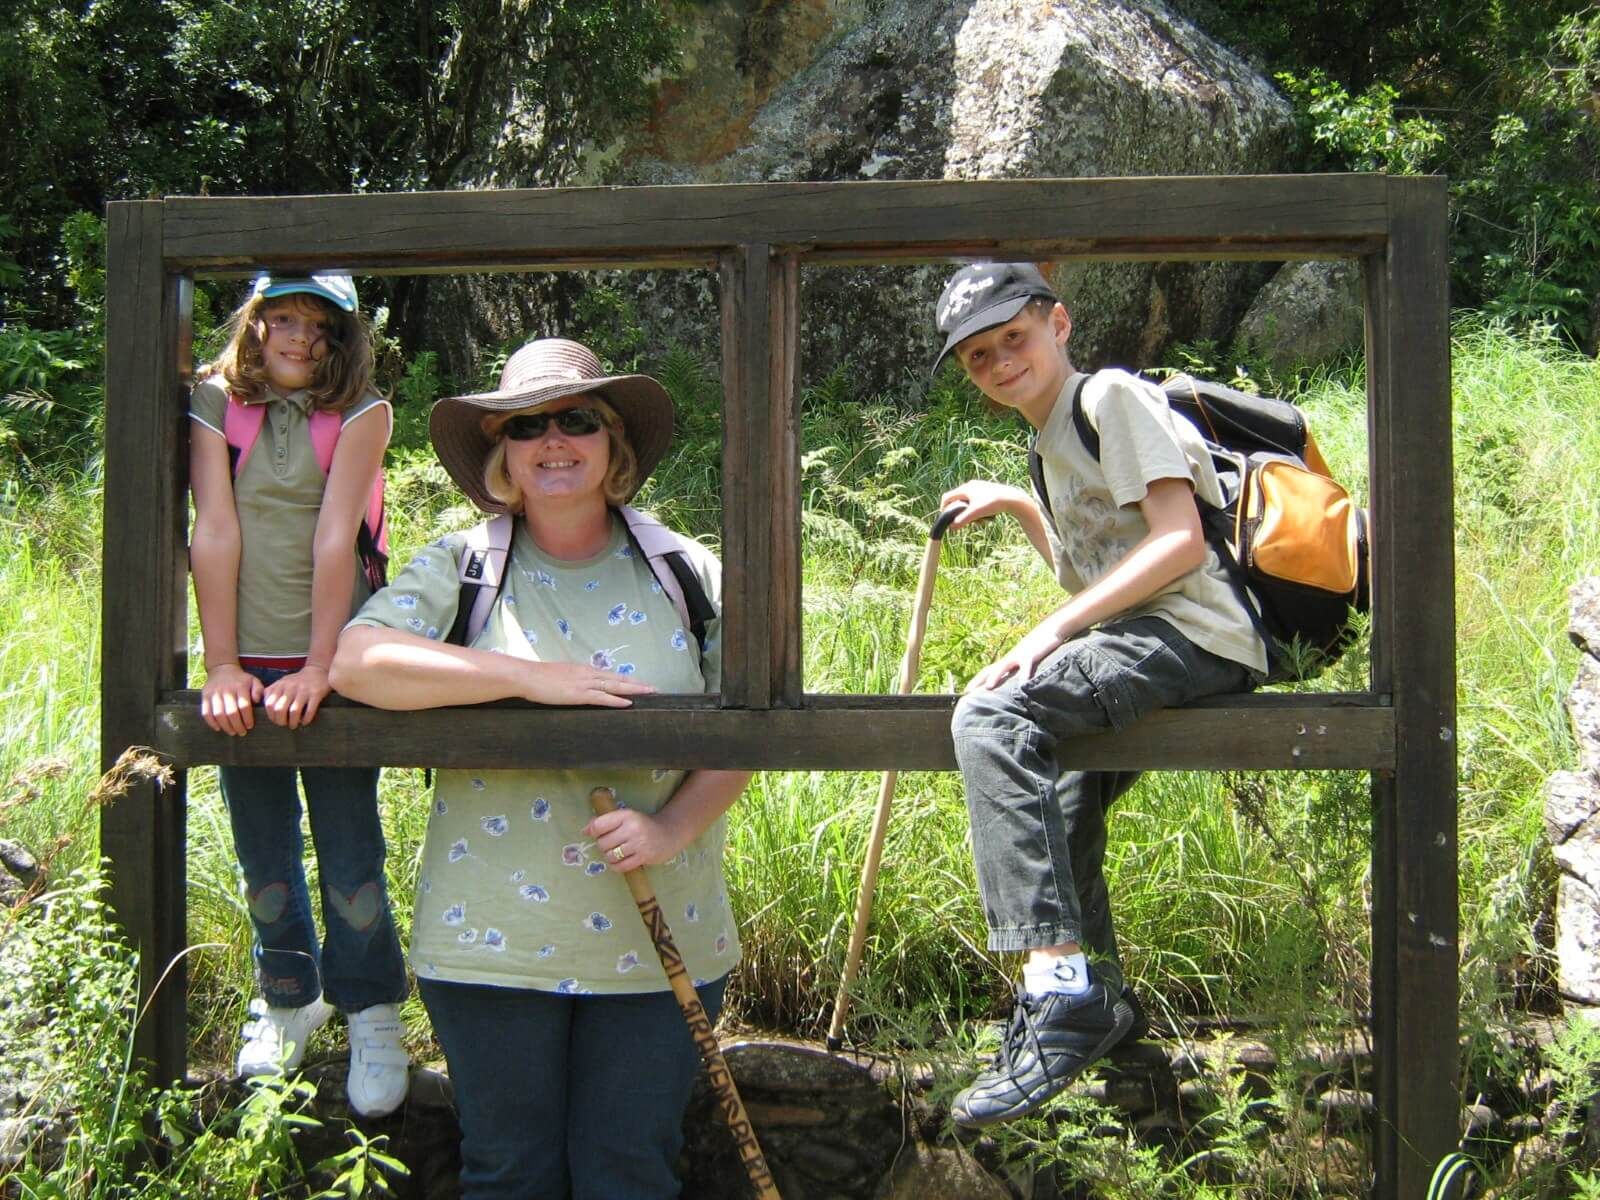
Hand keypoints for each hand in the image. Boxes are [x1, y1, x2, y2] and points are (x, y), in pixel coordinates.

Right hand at [199, 664, 263, 735]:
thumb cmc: (240, 680)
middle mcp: (227, 690)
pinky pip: (206, 712)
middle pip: (231, 712)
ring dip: (225, 726)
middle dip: (237, 725)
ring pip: (219, 714)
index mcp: (240, 687)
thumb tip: (257, 701)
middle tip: (242, 732)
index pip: (244, 706)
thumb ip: (259, 690)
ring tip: (232, 732)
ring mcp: (214, 694)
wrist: (222, 669)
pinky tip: (218, 728)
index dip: (247, 718)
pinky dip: (211, 722)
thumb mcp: (253, 680)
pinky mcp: (205, 697)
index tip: (250, 726)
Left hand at [262, 665, 331, 728]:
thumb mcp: (282, 682)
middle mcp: (290, 687)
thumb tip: (261, 704)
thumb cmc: (297, 681)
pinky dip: (306, 719)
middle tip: (284, 724)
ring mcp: (304, 690)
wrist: (317, 672)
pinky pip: (309, 710)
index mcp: (280, 685)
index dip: (271, 715)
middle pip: (280, 709)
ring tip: (293, 725)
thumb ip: (271, 692)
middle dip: (281, 721)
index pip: (269, 704)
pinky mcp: (316, 694)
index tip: (275, 720)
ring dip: (293, 722)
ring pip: (294, 711)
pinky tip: (305, 722)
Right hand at [522, 663, 656, 707]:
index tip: (639, 682)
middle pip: (617, 678)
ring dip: (633, 689)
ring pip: (614, 686)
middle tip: (654, 687)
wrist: (527, 676)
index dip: (625, 679)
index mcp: (583, 669)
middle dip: (637, 683)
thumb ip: (572, 679)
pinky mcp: (579, 694)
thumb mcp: (561, 674)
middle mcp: (588, 674)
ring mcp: (584, 684)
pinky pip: (602, 698)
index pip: (609, 674)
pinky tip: (628, 702)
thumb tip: (578, 684)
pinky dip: (616, 700)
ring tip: (649, 692)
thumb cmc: (539, 677)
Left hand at [585, 806, 687, 872]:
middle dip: (603, 846)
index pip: (599, 826)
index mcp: (626, 815)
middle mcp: (632, 829)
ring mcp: (638, 844)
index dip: (592, 831)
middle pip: (603, 843)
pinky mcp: (643, 857)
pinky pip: (620, 866)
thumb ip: (606, 821)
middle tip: (611, 844)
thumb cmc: (643, 824)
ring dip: (609, 856)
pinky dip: (616, 866)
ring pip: (610, 856)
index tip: (596, 834)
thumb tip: (584, 831)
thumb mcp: (626, 817)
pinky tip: (620, 860)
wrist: (669, 832)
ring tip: (616, 852)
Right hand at [939, 480, 1027, 530]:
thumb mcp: (975, 514)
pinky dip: (979, 511)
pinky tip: (987, 518)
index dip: (944, 509)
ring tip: (980, 522)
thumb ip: (961, 521)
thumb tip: (951, 527)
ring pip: (969, 503)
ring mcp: (980, 488)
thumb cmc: (992, 504)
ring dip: (971, 514)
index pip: (947, 497)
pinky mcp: (988, 492)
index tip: (946, 519)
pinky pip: (977, 502)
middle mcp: (971, 485)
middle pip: (958, 501)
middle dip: (961, 514)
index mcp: (965, 488)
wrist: (1013, 499)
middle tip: (966, 523)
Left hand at [967, 624, 1063, 691]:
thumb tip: (1016, 684)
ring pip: (1004, 666)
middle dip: (978, 681)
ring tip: (988, 688)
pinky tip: (1023, 685)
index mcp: (1008, 660)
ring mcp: (1020, 655)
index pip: (987, 671)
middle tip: (967, 693)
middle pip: (990, 670)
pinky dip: (1024, 675)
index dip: (976, 681)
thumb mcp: (1028, 659)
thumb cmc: (1040, 646)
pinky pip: (1027, 666)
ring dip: (995, 676)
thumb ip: (1021, 670)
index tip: (965, 692)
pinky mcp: (1032, 655)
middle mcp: (1010, 658)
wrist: (1052, 628)